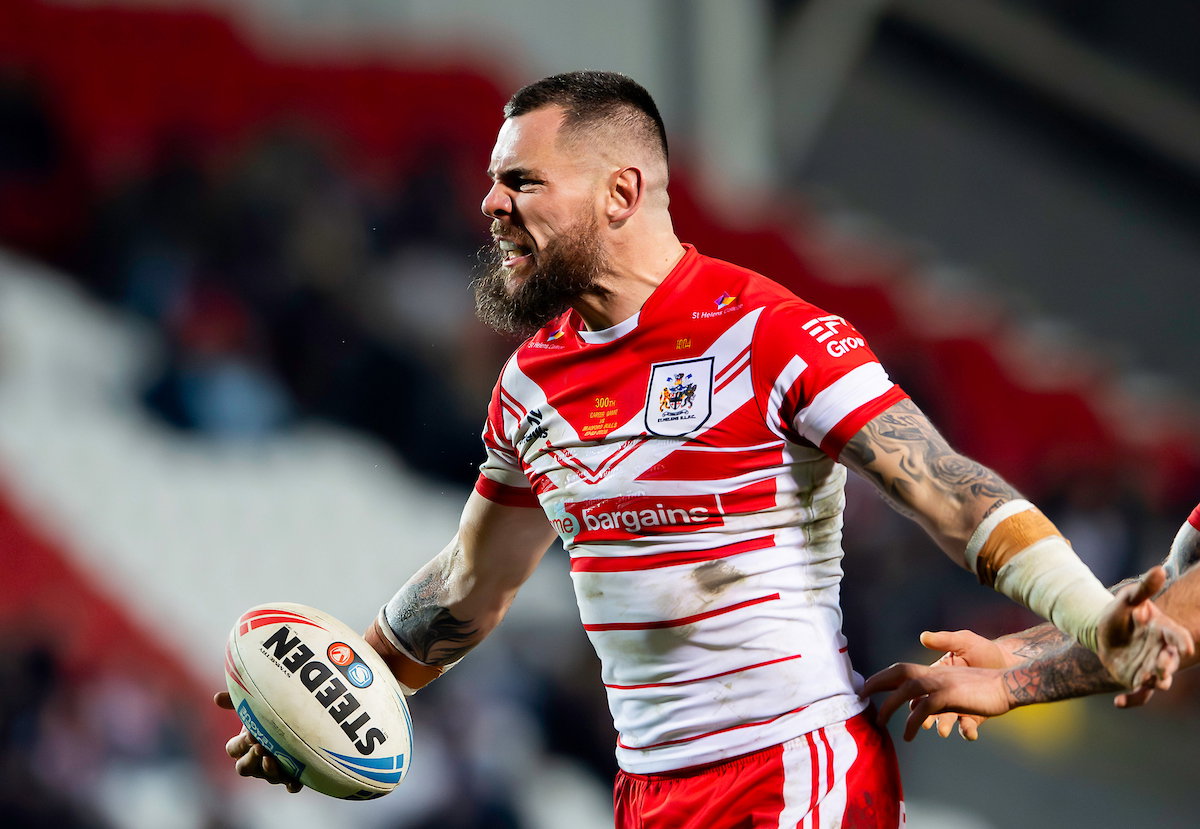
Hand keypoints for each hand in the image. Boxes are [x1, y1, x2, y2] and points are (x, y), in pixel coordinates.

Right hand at [214, 692, 302, 792]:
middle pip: (244, 768)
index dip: (240, 744)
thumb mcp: (253, 707)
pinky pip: (290, 785)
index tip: (250, 733)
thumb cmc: (269, 716)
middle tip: (260, 747)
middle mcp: (255, 762)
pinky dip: (291, 784)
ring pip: (267, 777)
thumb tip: (217, 697)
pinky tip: (295, 781)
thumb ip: (236, 702)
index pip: (233, 749)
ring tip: (273, 759)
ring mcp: (272, 772)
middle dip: (251, 758)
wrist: (299, 723)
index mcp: (243, 747)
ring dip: (269, 770)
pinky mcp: (291, 776)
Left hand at [862, 662, 1015, 741]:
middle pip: (899, 672)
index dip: (883, 677)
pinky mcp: (950, 695)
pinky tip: (909, 735)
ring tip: (879, 722)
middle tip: (861, 695)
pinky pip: (925, 708)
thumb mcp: (953, 691)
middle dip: (877, 682)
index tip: (867, 687)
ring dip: (890, 706)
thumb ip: (933, 696)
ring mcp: (942, 683)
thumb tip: (915, 708)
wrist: (1007, 686)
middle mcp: (935, 674)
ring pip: (906, 690)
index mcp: (934, 671)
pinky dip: (914, 722)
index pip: (902, 669)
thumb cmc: (983, 691)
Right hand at [916, 629, 1012, 740]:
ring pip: (946, 719)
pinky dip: (967, 732)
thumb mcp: (964, 641)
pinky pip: (968, 727)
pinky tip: (971, 733)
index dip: (912, 694)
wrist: (1010, 665)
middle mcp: (944, 693)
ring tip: (943, 731)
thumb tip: (923, 636)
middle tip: (924, 722)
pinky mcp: (974, 716)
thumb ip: (944, 640)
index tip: (910, 702)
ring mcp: (958, 706)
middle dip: (923, 716)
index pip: (918, 686)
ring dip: (943, 725)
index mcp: (936, 675)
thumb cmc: (984, 650)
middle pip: (928, 706)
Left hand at [1095, 566, 1194, 692]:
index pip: (1177, 636)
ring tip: (1147, 680)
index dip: (1181, 641)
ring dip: (1155, 681)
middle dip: (1168, 664)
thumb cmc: (1120, 613)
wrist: (1104, 632)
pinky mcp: (1137, 680)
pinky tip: (1118, 703)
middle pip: (1170, 660)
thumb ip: (1143, 589)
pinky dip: (1131, 701)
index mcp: (1163, 631)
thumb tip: (1158, 569)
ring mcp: (1150, 667)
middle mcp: (1161, 651)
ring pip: (1158, 679)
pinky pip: (1139, 695)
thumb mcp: (1128, 599)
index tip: (1184, 647)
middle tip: (1162, 667)